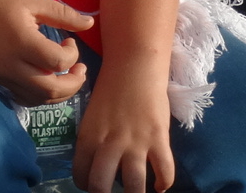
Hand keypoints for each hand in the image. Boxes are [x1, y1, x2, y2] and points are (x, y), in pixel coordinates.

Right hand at [0, 0, 91, 105]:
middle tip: (81, 69)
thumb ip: (62, 13)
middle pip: (51, 90)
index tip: (70, 41)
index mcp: (23, 42)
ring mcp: (4, 77)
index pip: (58, 62)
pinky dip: (41, 97)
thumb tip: (90, 23)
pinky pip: (24, 99)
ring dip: (60, 93)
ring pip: (39, 100)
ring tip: (68, 77)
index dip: (72, 55)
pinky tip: (47, 82)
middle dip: (74, 84)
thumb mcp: (31, 1)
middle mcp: (13, 65)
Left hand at [73, 65, 174, 192]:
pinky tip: (160, 185)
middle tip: (112, 192)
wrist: (134, 65)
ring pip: (133, 185)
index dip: (87, 184)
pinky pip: (164, 170)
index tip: (95, 183)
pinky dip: (164, 183)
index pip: (81, 175)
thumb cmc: (111, 88)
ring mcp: (135, 142)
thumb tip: (99, 163)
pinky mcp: (158, 138)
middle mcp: (109, 144)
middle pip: (100, 187)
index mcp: (88, 137)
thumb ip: (94, 140)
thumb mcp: (92, 116)